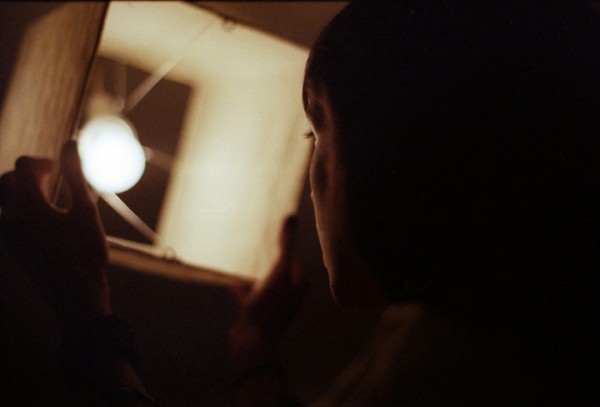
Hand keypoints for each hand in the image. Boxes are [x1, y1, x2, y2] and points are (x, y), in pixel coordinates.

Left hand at [0, 140, 110, 331]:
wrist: (75, 296)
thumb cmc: (85, 253)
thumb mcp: (86, 211)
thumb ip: (75, 175)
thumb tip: (70, 142)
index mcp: (28, 206)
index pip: (23, 166)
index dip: (43, 160)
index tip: (59, 166)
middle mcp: (10, 218)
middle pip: (6, 181)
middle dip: (27, 174)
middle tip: (52, 177)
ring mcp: (8, 235)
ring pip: (2, 200)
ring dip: (20, 191)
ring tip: (46, 196)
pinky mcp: (12, 248)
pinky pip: (6, 218)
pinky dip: (20, 209)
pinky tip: (44, 219)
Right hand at [229, 216, 308, 371]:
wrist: (251, 342)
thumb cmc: (269, 306)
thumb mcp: (279, 271)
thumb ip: (286, 245)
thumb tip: (291, 218)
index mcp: (299, 282)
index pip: (291, 255)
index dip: (281, 242)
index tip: (268, 227)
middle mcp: (289, 293)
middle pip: (277, 267)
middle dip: (266, 255)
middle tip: (252, 238)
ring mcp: (273, 303)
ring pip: (262, 280)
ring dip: (253, 270)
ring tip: (241, 256)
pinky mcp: (256, 312)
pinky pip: (248, 294)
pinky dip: (240, 286)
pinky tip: (230, 277)